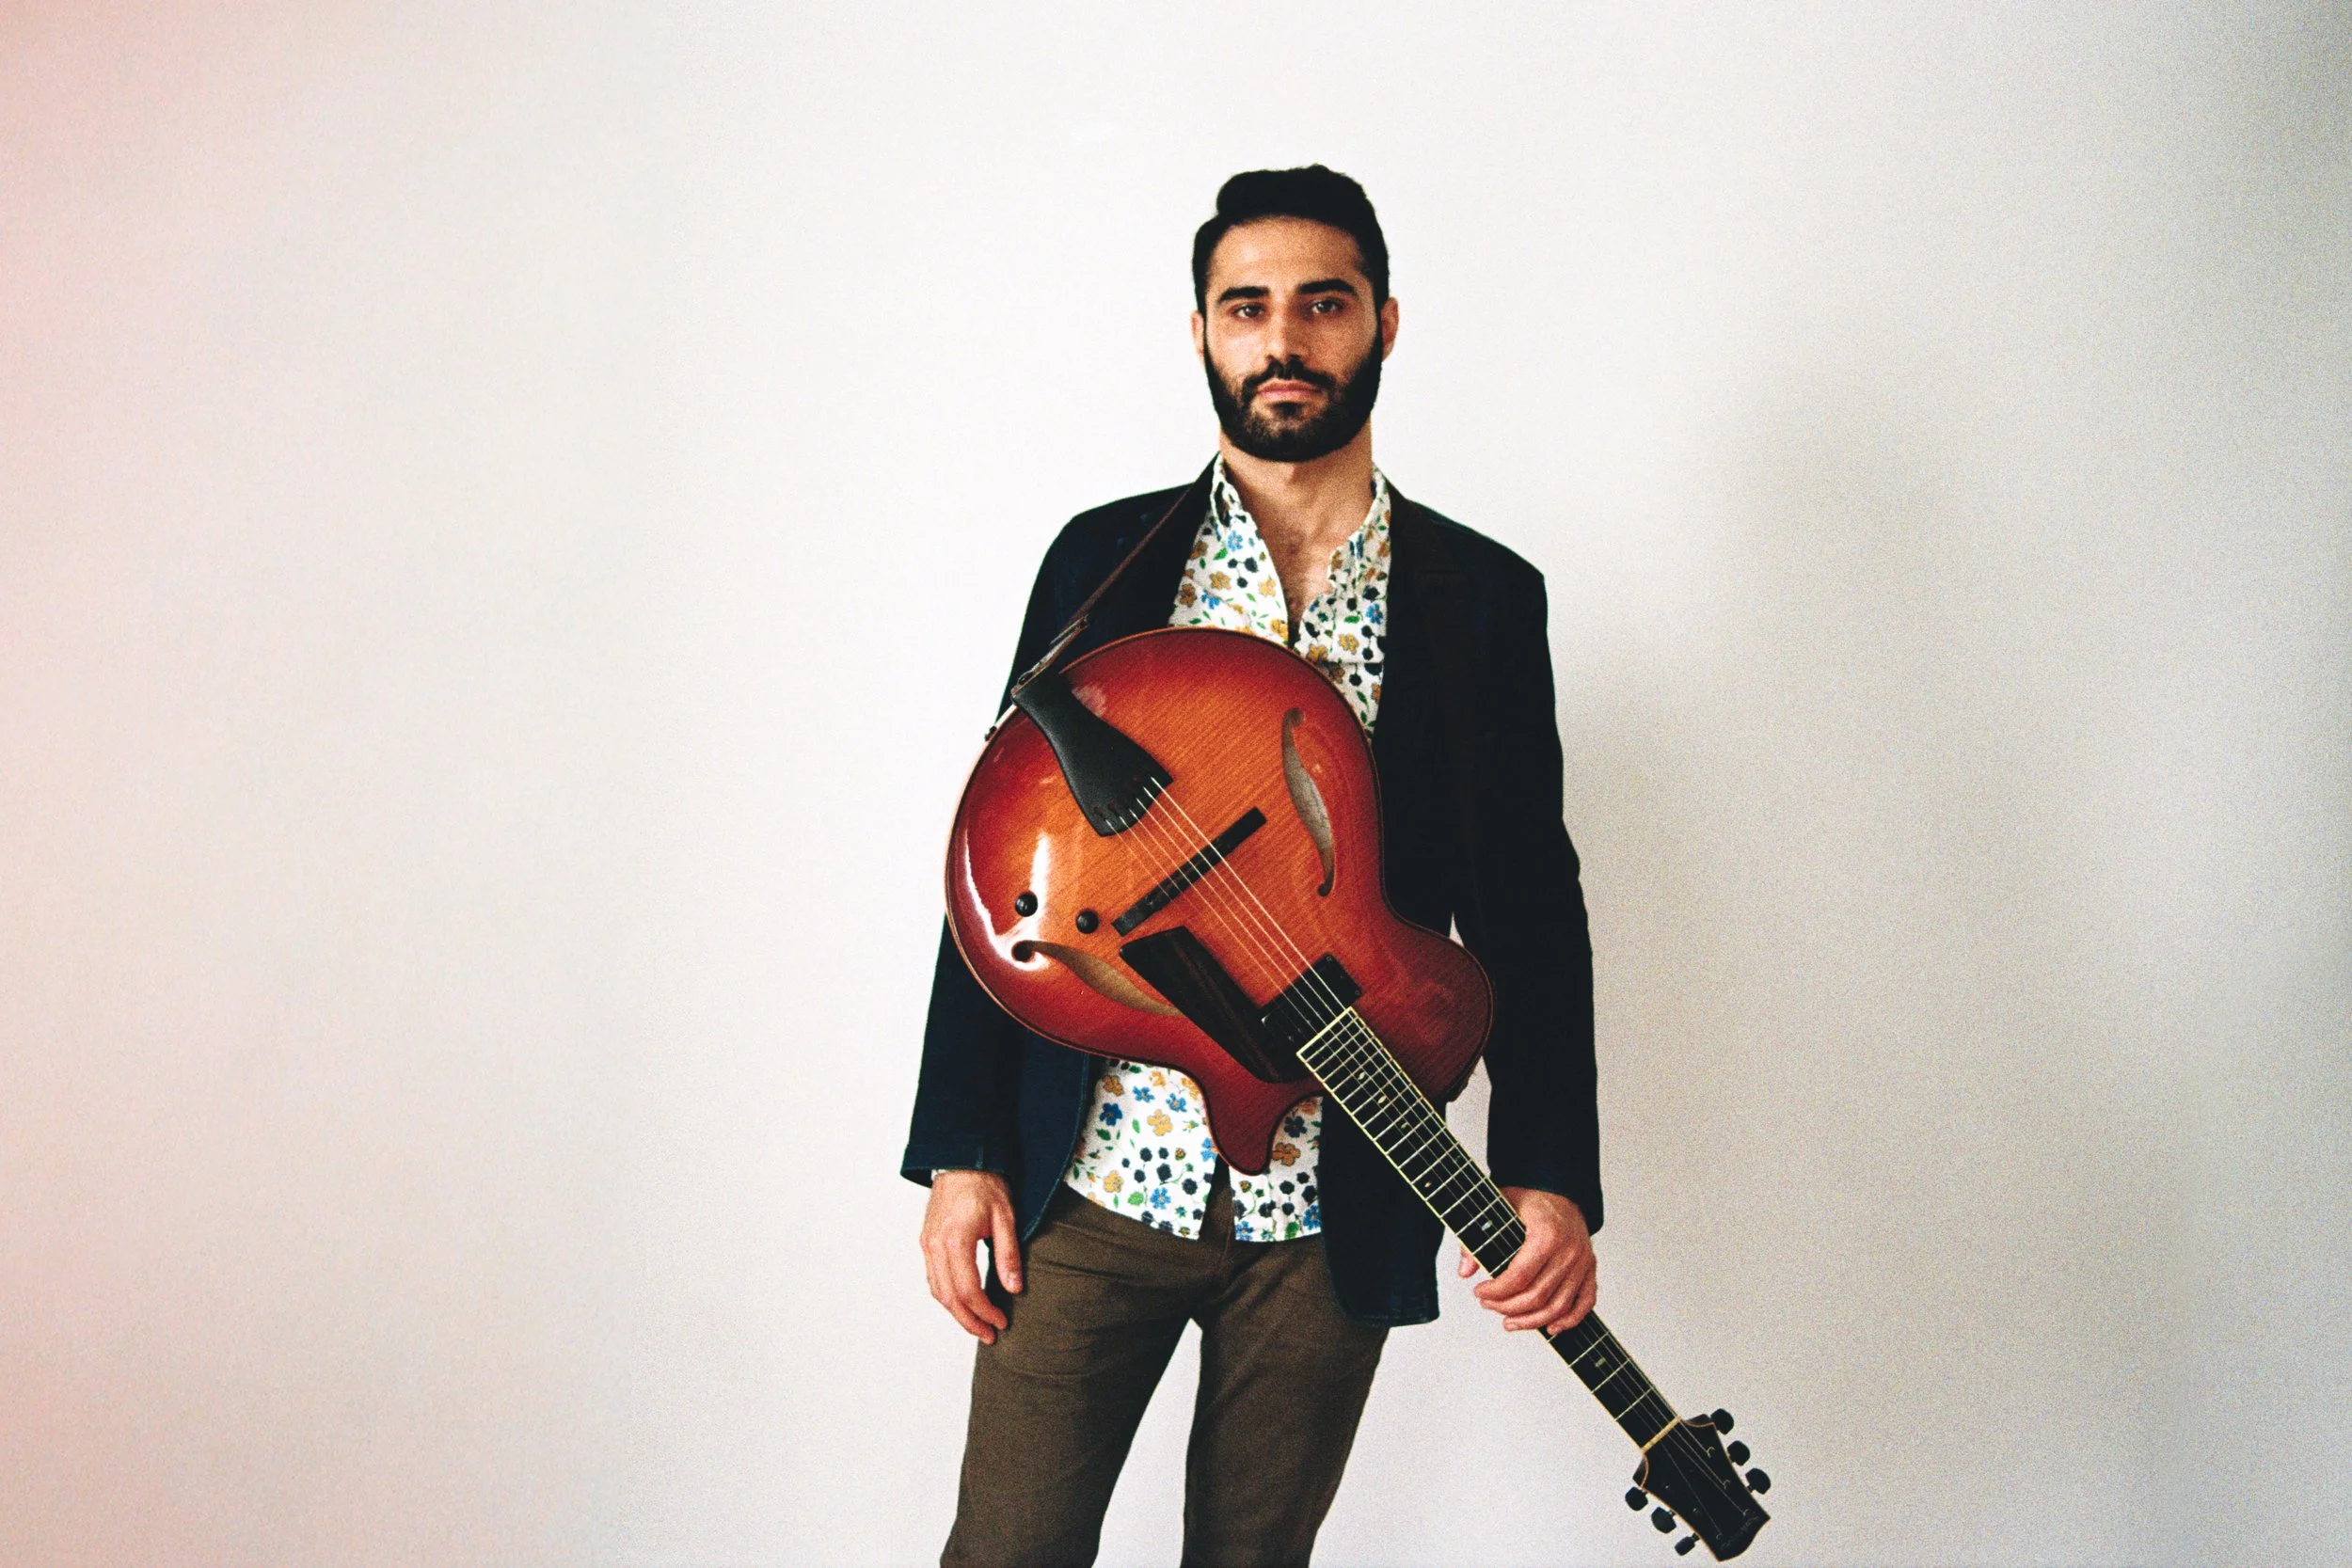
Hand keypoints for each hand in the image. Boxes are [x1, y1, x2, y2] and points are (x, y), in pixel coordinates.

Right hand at [920, 1170, 1022, 1342]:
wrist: (961, 1159)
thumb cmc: (985, 1183)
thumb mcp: (1006, 1217)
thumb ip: (1008, 1254)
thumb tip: (1014, 1288)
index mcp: (955, 1240)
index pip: (968, 1290)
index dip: (984, 1311)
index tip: (1001, 1322)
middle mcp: (935, 1245)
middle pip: (948, 1297)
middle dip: (969, 1321)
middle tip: (989, 1335)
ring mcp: (927, 1243)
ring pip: (937, 1290)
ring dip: (956, 1312)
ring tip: (977, 1324)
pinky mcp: (926, 1241)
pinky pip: (933, 1277)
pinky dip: (946, 1295)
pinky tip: (962, 1303)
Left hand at [1459, 1187, 1595, 1333]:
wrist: (1559, 1187)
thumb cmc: (1528, 1197)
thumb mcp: (1497, 1209)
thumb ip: (1477, 1239)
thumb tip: (1465, 1271)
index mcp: (1547, 1235)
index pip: (1519, 1277)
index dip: (1496, 1292)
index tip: (1479, 1293)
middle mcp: (1569, 1251)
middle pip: (1538, 1296)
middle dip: (1508, 1307)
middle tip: (1488, 1305)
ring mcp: (1582, 1262)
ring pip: (1559, 1306)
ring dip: (1532, 1321)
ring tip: (1509, 1322)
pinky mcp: (1590, 1268)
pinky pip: (1584, 1303)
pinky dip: (1569, 1320)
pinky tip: (1551, 1328)